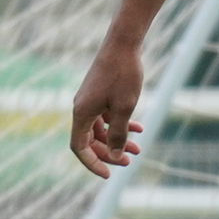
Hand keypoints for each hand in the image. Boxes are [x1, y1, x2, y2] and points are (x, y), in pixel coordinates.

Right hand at [70, 40, 145, 177]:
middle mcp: (81, 108)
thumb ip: (119, 134)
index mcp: (81, 114)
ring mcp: (90, 100)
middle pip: (90, 141)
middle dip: (109, 153)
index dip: (92, 163)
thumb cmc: (123, 74)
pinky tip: (138, 128)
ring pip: (101, 129)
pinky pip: (106, 115)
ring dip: (118, 139)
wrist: (124, 43)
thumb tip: (115, 156)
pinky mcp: (99, 93)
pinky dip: (120, 123)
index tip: (108, 175)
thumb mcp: (124, 107)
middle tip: (129, 161)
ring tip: (138, 148)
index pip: (79, 148)